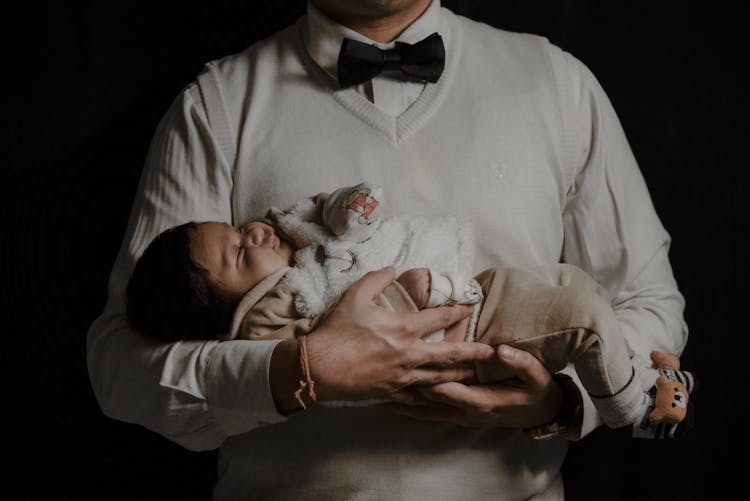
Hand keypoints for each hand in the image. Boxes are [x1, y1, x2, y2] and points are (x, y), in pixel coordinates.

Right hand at [303, 267, 495, 401]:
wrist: (318, 368)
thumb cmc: (337, 332)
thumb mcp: (355, 297)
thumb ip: (376, 278)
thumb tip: (392, 268)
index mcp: (404, 329)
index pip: (440, 317)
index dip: (458, 310)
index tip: (470, 307)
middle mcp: (409, 354)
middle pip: (450, 354)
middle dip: (473, 352)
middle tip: (490, 352)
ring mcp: (403, 376)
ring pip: (440, 378)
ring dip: (459, 375)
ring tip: (473, 374)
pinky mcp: (393, 392)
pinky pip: (419, 395)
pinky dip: (432, 395)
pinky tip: (440, 395)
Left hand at [376, 344, 562, 427]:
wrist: (539, 413)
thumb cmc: (536, 391)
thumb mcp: (536, 377)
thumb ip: (521, 363)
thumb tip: (502, 351)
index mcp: (483, 400)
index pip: (451, 391)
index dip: (430, 380)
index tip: (412, 367)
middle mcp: (466, 411)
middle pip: (430, 402)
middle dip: (406, 391)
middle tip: (381, 379)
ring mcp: (459, 415)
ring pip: (424, 410)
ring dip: (402, 402)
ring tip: (375, 394)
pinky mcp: (455, 414)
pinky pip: (427, 412)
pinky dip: (408, 407)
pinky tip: (389, 402)